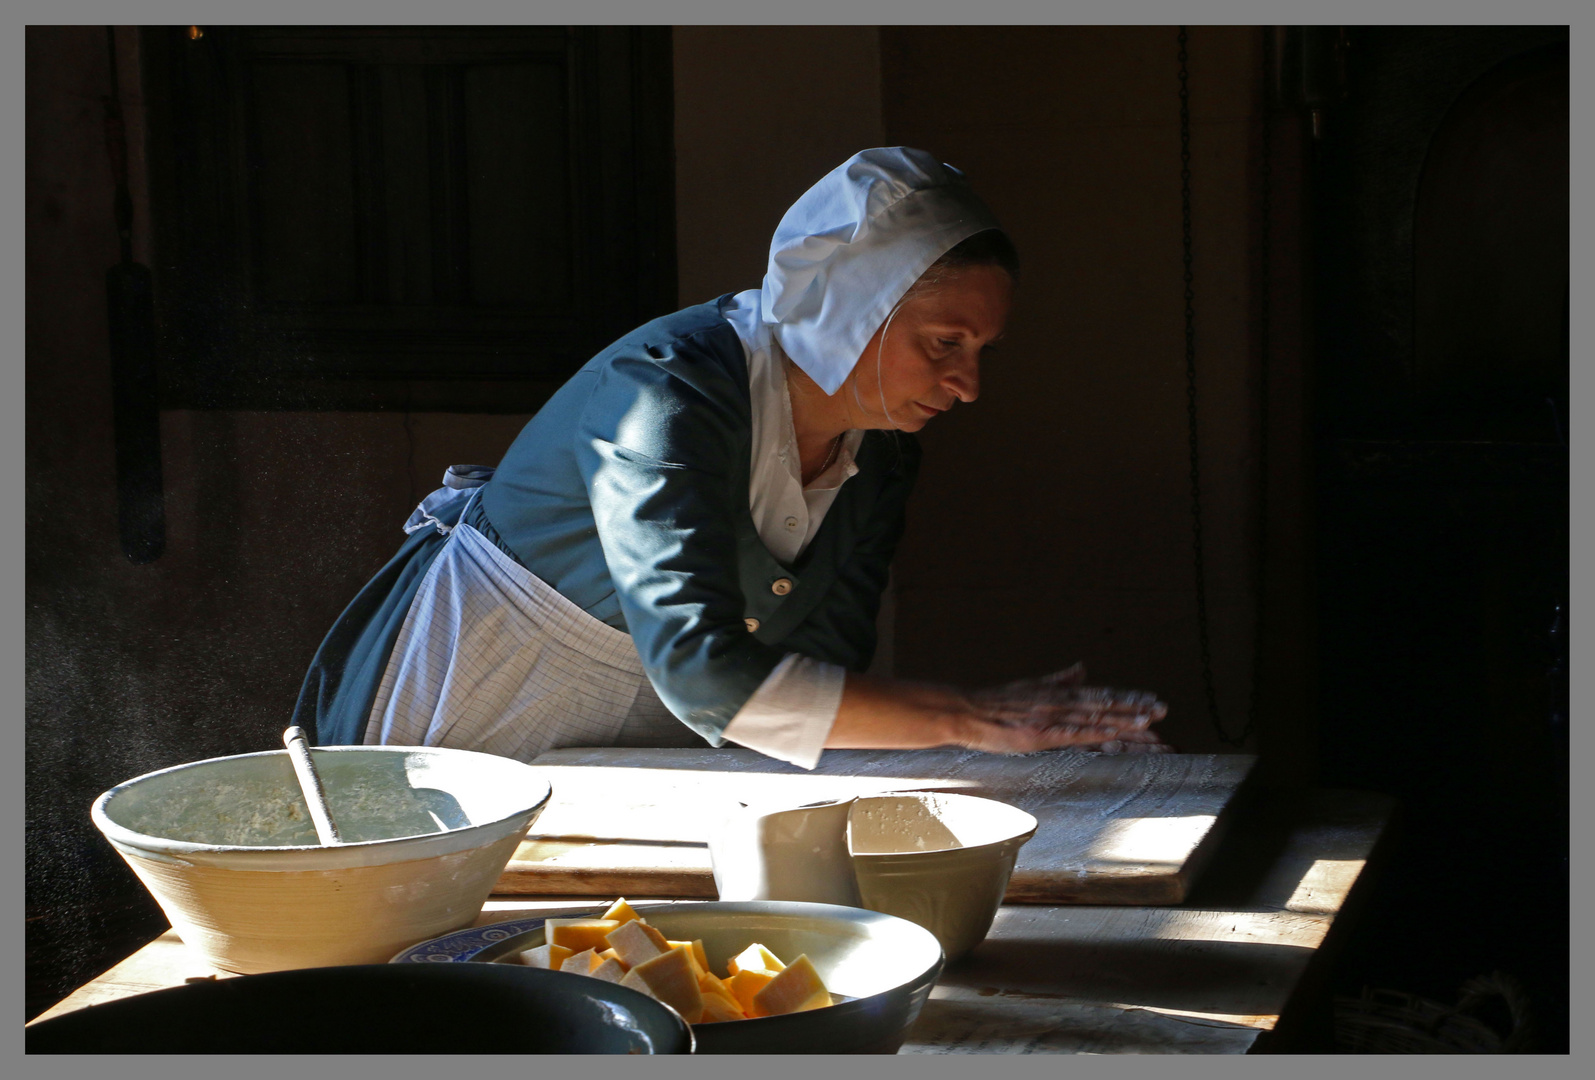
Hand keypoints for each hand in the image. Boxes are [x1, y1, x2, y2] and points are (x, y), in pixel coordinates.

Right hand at [956, 664, 1171, 754]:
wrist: (964, 711)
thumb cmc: (995, 704)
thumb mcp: (1031, 686)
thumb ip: (1059, 679)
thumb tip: (1082, 667)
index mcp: (1059, 694)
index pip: (1101, 697)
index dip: (1129, 699)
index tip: (1154, 702)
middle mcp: (1059, 702)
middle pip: (1105, 706)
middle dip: (1136, 710)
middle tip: (1164, 710)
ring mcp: (1051, 717)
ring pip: (1094, 718)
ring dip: (1123, 721)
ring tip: (1150, 724)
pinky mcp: (1040, 733)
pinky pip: (1073, 734)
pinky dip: (1095, 732)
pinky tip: (1114, 734)